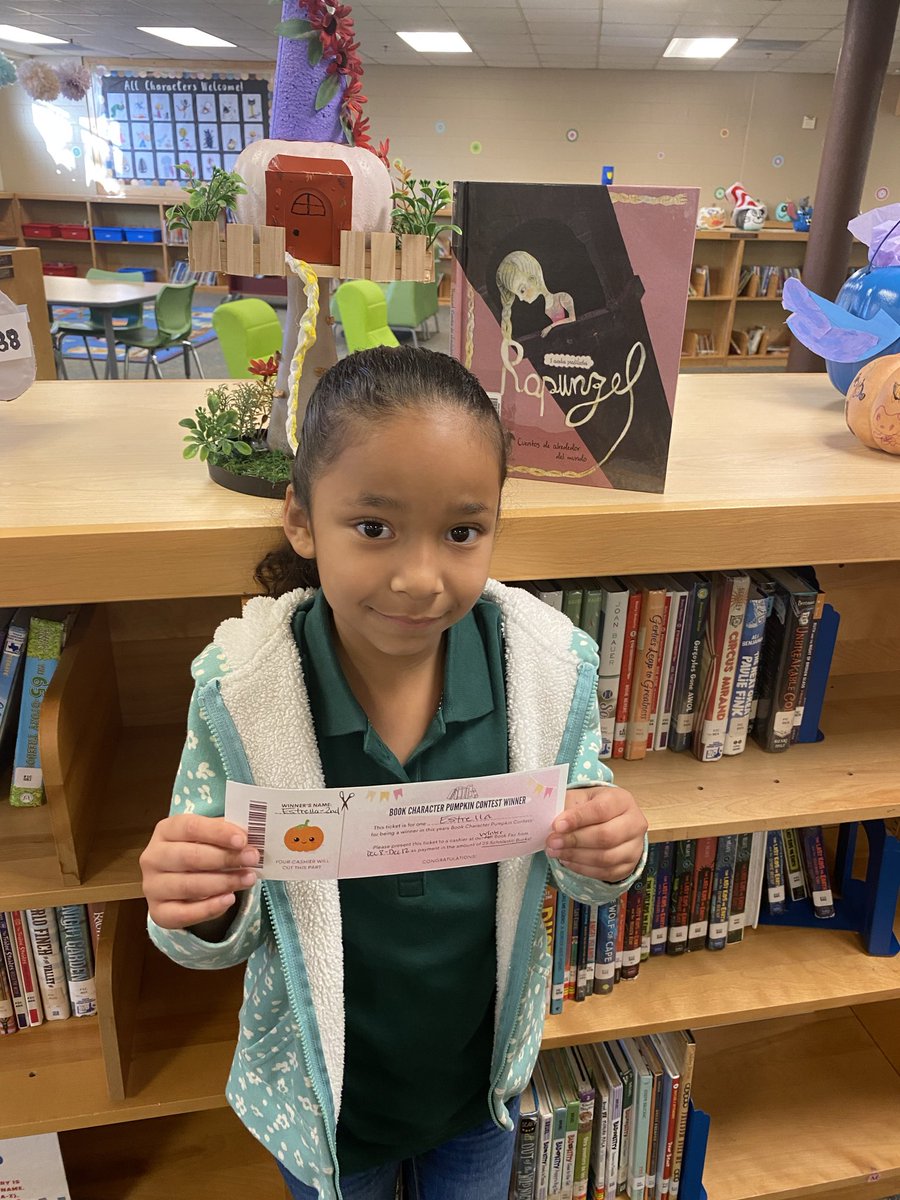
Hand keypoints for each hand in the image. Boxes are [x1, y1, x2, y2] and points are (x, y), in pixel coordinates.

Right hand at [140, 814, 258, 929]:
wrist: (179, 882)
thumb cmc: (197, 851)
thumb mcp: (208, 836)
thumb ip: (225, 833)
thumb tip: (247, 836)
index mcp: (165, 830)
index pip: (190, 827)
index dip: (217, 833)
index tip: (242, 840)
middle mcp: (153, 857)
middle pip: (189, 856)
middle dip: (225, 858)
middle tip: (252, 859)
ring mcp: (152, 886)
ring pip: (188, 885)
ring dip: (223, 882)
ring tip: (248, 878)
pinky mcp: (158, 912)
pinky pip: (184, 913)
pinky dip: (209, 908)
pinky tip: (230, 899)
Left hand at [545, 786, 647, 882]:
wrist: (612, 821)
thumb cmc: (593, 807)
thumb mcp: (581, 798)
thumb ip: (568, 807)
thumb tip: (555, 824)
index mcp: (622, 800)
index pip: (601, 810)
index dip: (578, 818)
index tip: (557, 825)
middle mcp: (635, 823)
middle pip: (606, 836)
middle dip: (575, 840)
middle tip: (552, 842)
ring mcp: (635, 847)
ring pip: (606, 857)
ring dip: (576, 857)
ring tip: (556, 852)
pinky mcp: (629, 866)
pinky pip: (606, 872)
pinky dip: (583, 869)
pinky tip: (567, 861)